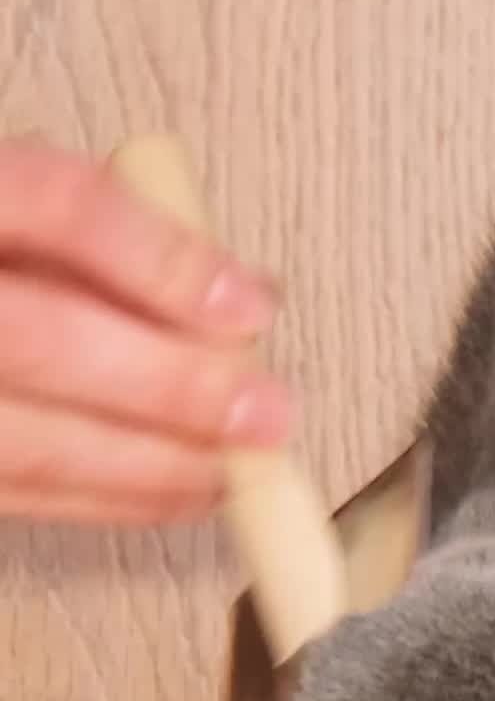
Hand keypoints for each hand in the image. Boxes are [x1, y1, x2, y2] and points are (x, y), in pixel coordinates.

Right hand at [0, 137, 290, 524]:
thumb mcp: (12, 203)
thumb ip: (95, 233)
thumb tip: (236, 294)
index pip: (49, 203)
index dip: (156, 257)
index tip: (247, 307)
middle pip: (32, 337)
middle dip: (164, 386)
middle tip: (263, 415)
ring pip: (17, 439)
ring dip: (143, 465)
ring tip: (235, 472)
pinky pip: (5, 489)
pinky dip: (98, 498)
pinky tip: (172, 494)